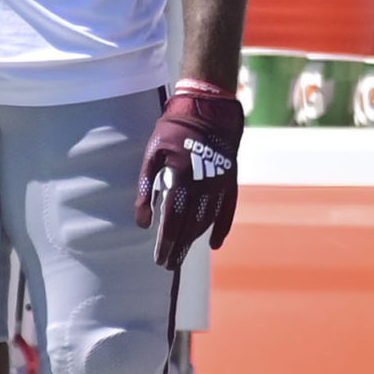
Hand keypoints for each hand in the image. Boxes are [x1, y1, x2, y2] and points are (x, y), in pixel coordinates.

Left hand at [135, 87, 242, 268]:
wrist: (209, 108)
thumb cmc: (175, 129)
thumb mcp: (153, 153)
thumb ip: (146, 187)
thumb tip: (143, 221)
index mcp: (182, 178)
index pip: (173, 220)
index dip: (167, 243)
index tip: (160, 259)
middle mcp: (204, 186)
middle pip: (191, 226)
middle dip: (179, 247)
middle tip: (169, 264)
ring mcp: (220, 184)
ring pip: (208, 220)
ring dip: (195, 240)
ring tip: (183, 253)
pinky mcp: (230, 180)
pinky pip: (228, 210)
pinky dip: (221, 228)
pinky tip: (214, 244)